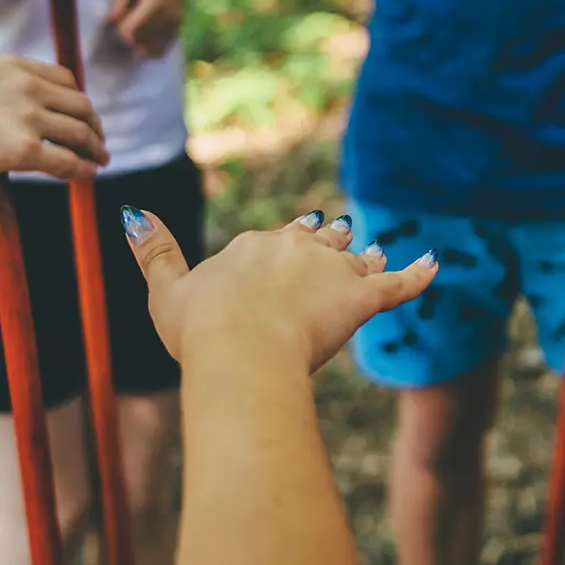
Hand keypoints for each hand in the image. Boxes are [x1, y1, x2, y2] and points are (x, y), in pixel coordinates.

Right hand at [0, 55, 107, 186]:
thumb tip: (9, 107)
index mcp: (10, 65)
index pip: (62, 78)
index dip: (77, 99)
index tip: (81, 115)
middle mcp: (24, 84)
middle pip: (79, 104)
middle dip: (93, 124)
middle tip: (97, 141)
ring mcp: (25, 115)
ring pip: (79, 132)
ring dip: (94, 148)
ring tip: (99, 160)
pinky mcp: (22, 148)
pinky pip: (67, 160)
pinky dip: (82, 169)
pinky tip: (85, 176)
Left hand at [107, 0, 189, 57]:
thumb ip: (119, 1)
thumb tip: (112, 21)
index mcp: (155, 3)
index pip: (131, 30)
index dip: (121, 30)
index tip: (119, 21)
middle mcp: (168, 16)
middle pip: (140, 41)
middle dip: (129, 37)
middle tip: (126, 26)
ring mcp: (176, 24)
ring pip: (152, 49)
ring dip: (140, 45)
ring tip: (135, 35)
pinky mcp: (179, 29)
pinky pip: (162, 49)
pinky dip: (151, 50)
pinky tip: (144, 43)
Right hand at [122, 207, 439, 370]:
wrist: (239, 351)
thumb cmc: (200, 331)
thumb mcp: (166, 292)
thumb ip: (153, 252)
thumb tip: (130, 213)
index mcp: (254, 246)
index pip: (278, 239)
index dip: (288, 244)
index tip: (296, 239)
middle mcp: (296, 248)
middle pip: (321, 239)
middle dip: (330, 241)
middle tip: (342, 238)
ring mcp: (332, 270)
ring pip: (358, 257)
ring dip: (369, 254)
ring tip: (382, 250)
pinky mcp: (361, 296)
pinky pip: (399, 283)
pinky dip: (419, 273)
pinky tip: (434, 262)